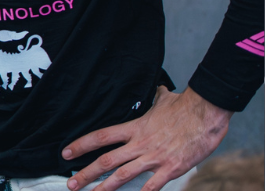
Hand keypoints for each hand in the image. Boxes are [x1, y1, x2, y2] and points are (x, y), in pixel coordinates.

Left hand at [62, 86, 230, 190]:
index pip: (100, 137)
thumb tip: (158, 91)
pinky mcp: (171, 168)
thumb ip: (156, 99)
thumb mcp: (164, 100)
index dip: (81, 145)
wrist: (206, 114)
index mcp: (134, 128)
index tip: (66, 153)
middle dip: (86, 174)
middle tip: (71, 184)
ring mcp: (154, 158)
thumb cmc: (186, 107)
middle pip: (106, 160)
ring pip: (123, 175)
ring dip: (105, 187)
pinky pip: (152, 185)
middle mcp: (140, 144)